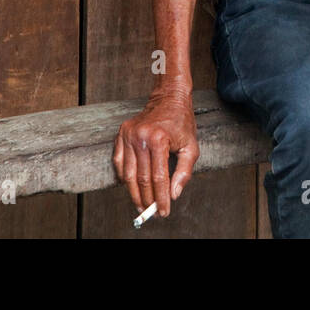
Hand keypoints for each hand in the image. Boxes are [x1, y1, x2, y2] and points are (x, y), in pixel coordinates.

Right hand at [113, 86, 198, 218]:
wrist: (169, 97)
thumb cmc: (182, 121)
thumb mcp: (191, 145)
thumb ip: (184, 171)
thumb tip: (174, 194)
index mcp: (159, 140)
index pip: (159, 178)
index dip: (161, 198)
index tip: (164, 211)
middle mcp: (141, 138)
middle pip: (141, 178)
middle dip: (147, 199)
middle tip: (152, 212)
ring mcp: (128, 135)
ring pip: (127, 174)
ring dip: (134, 193)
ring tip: (141, 205)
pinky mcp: (121, 134)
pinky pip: (118, 162)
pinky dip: (123, 177)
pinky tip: (130, 187)